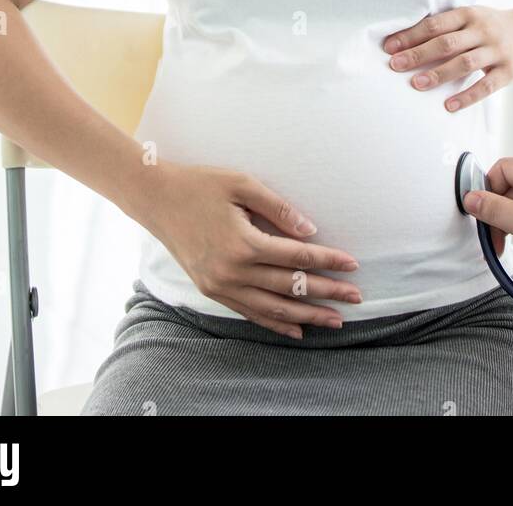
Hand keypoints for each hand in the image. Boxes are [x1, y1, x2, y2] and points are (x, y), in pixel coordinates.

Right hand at [147, 160, 363, 337]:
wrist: (156, 200)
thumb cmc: (201, 185)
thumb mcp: (242, 185)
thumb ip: (278, 208)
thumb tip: (310, 231)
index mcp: (243, 243)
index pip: (297, 256)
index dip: (328, 261)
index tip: (352, 265)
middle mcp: (233, 271)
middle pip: (290, 287)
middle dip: (326, 293)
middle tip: (355, 297)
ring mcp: (221, 286)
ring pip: (272, 308)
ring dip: (306, 315)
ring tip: (334, 320)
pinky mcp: (212, 291)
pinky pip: (250, 314)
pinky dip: (275, 323)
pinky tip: (297, 328)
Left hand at [382, 5, 512, 110]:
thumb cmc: (496, 25)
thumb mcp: (474, 16)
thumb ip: (449, 26)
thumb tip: (409, 39)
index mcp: (469, 14)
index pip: (435, 24)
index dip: (411, 35)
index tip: (390, 46)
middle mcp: (482, 30)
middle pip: (446, 43)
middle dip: (418, 54)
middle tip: (395, 65)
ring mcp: (497, 51)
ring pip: (464, 63)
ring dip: (438, 74)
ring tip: (416, 84)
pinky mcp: (509, 71)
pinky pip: (486, 86)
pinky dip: (466, 96)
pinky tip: (449, 105)